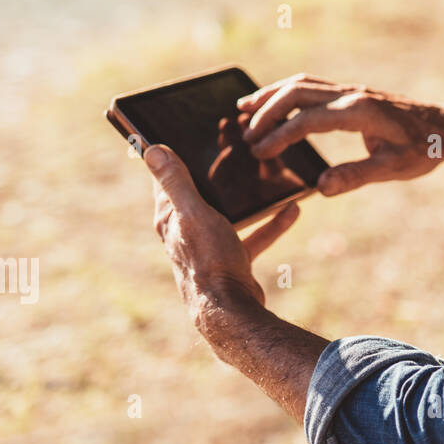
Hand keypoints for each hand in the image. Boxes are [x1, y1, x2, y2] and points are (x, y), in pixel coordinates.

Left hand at [145, 143, 299, 315]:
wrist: (231, 310)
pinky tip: (292, 210)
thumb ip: (175, 182)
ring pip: (230, 214)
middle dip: (216, 173)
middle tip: (235, 149)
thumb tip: (151, 150)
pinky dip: (271, 223)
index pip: (166, 180)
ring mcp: (210, 247)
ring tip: (268, 178)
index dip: (174, 156)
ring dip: (248, 198)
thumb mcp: (193, 213)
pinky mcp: (232, 260)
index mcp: (171, 218)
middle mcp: (186, 232)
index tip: (184, 134)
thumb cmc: (209, 260)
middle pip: (200, 195)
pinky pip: (254, 235)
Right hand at [237, 74, 443, 196]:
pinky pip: (312, 86)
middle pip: (297, 92)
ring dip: (271, 94)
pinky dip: (287, 93)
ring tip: (242, 109)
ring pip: (302, 83)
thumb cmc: (424, 150)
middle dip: (266, 111)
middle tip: (244, 135)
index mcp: (360, 112)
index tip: (259, 153)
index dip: (279, 136)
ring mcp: (352, 91)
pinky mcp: (352, 94)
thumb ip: (357, 176)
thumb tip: (320, 188)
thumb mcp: (395, 168)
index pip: (308, 119)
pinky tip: (273, 104)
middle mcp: (352, 95)